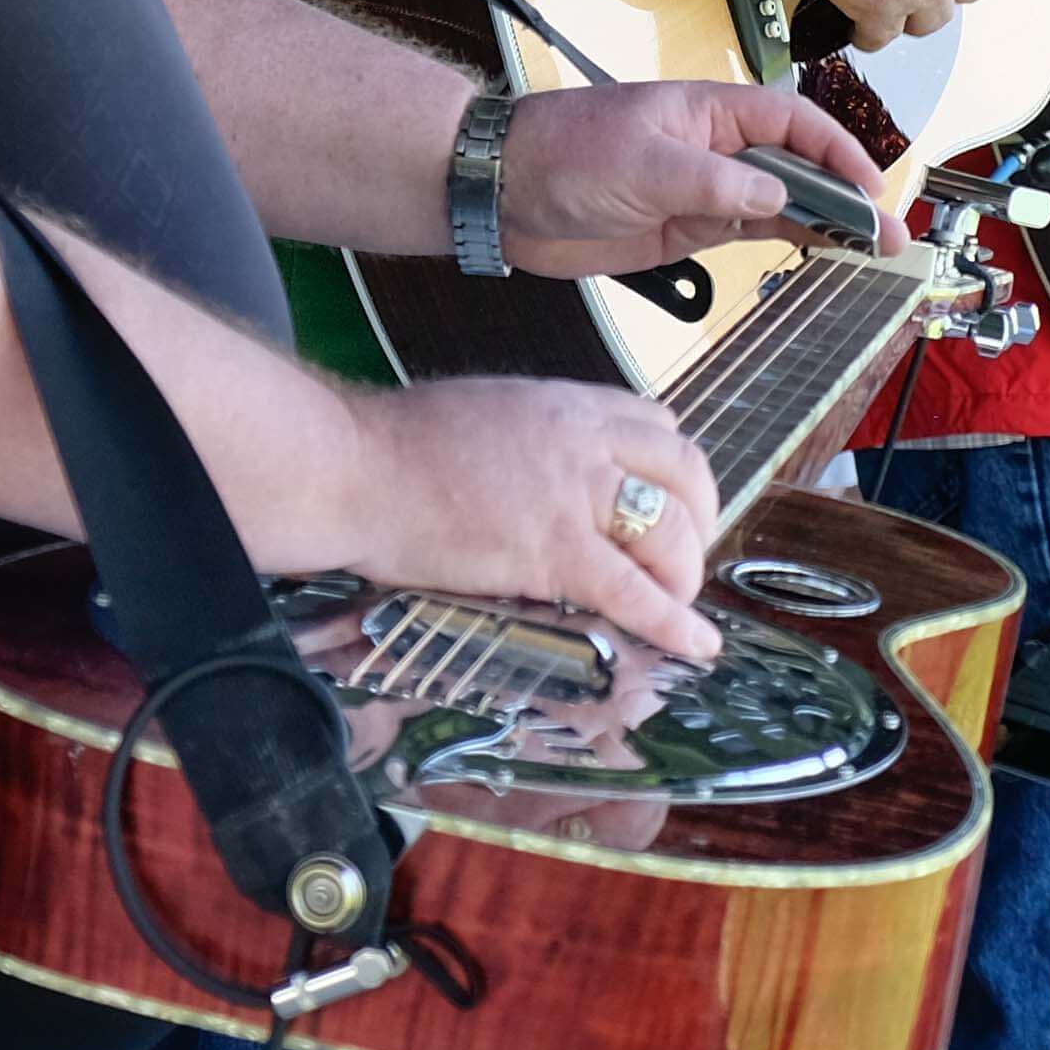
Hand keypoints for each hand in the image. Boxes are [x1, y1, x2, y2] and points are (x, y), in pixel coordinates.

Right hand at [346, 375, 724, 658]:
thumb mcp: (484, 411)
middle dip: (698, 519)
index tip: (668, 502)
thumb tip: (542, 466)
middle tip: (682, 559)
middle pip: (684, 471)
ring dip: (684, 573)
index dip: (673, 469)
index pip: (657, 422)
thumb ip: (531, 433)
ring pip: (670, 530)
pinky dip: (674, 622)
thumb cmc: (393, 446)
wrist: (350, 467)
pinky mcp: (553, 551)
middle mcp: (584, 440)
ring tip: (677, 603)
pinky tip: (696, 645)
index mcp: (566, 404)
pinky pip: (634, 591)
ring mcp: (573, 494)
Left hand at [498, 79, 910, 275]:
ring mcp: (704, 189)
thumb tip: (777, 198)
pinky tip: (823, 253)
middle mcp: (715, 147)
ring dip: (829, 225)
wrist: (498, 192)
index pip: (795, 124)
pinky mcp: (687, 226)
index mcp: (709, 110)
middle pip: (800, 166)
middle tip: (889, 233)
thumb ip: (714, 183)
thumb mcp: (641, 164)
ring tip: (874, 250)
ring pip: (784, 204)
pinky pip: (753, 232)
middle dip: (848, 196)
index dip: (840, 153)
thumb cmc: (559, 152)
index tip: (870, 188)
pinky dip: (791, 243)